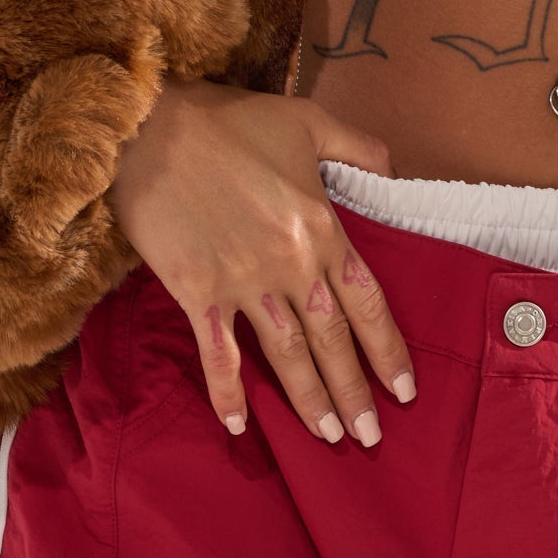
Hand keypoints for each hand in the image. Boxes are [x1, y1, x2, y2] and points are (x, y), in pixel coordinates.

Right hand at [111, 80, 415, 448]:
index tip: (405, 390)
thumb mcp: (307, 119)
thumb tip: (392, 169)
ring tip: (328, 437)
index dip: (388, 351)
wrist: (152, 125)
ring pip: (285, 354)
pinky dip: (227, 391)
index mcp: (322, 227)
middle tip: (370, 438)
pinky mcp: (196, 291)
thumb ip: (357, 146)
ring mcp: (243, 282)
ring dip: (308, 400)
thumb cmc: (229, 120)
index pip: (367, 303)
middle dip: (354, 392)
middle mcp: (290, 263)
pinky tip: (237, 426)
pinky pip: (217, 353)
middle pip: (332, 340)